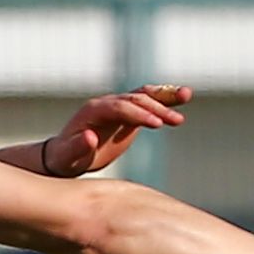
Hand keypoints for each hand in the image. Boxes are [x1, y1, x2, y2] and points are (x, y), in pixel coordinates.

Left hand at [41, 86, 191, 177]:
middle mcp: (107, 104)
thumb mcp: (70, 156)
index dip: (139, 115)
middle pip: (135, 100)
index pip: (120, 107)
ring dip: (165, 95)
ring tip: (187, 95)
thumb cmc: (66, 158)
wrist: (67, 155)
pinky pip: (148, 104)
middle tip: (176, 120)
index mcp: (94, 111)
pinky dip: (164, 101)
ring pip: (144, 96)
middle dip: (157, 107)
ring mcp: (118, 107)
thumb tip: (90, 137)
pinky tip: (182, 98)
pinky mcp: (128, 115)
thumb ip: (79, 147)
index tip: (158, 125)